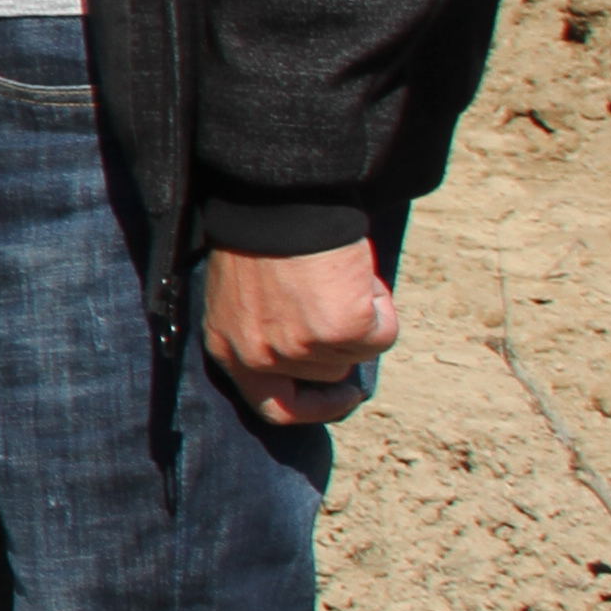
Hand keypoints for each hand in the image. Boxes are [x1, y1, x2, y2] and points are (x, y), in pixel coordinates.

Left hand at [207, 238, 394, 426]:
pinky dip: (380, 307)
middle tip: (341, 300)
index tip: (345, 394)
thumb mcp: (242, 297)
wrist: (278, 202)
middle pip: (325, 376)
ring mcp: (300, 349)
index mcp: (229, 349)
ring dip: (360, 318)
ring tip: (337, 277)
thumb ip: (266, 331)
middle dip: (340, 342)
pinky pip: (381, 335)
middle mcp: (261, 358)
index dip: (313, 408)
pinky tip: (356, 276)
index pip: (273, 407)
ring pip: (355, 355)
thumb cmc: (260, 237)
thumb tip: (315, 351)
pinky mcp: (340, 332)